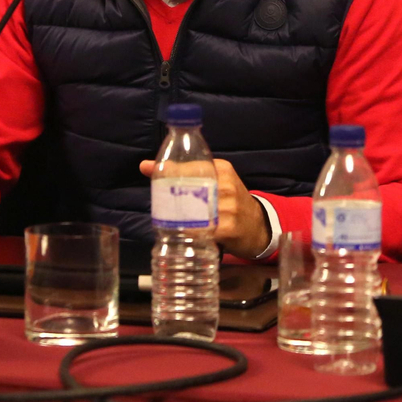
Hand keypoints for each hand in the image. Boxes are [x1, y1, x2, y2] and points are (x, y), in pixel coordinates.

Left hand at [139, 158, 269, 257]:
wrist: (257, 226)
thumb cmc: (229, 202)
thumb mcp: (213, 183)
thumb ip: (183, 175)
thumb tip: (144, 166)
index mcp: (221, 168)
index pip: (190, 166)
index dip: (170, 173)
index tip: (155, 178)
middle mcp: (225, 184)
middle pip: (189, 188)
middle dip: (171, 198)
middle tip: (161, 207)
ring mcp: (229, 206)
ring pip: (193, 211)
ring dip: (178, 218)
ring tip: (168, 223)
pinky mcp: (230, 227)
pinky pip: (202, 230)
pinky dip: (190, 233)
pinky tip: (183, 235)